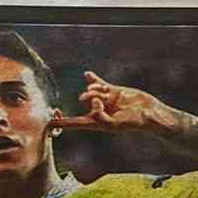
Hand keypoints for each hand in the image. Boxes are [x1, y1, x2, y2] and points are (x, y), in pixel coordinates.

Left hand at [52, 70, 172, 133]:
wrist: (148, 113)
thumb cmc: (133, 123)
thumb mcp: (114, 124)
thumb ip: (100, 115)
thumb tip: (92, 101)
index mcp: (97, 123)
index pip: (75, 123)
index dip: (62, 123)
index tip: (49, 123)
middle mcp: (99, 111)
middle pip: (84, 101)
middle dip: (88, 97)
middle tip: (101, 100)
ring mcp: (106, 100)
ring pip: (92, 90)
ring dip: (95, 88)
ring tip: (105, 93)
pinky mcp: (113, 91)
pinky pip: (100, 83)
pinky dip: (93, 79)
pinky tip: (87, 74)